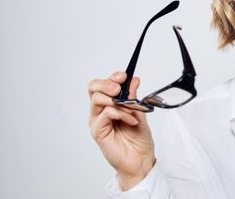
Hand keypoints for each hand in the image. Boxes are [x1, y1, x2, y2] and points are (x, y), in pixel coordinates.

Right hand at [88, 72, 155, 189]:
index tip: (124, 76)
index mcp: (109, 104)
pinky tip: (131, 120)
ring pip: (97, 99)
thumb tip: (134, 80)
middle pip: (93, 88)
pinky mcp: (98, 131)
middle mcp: (100, 111)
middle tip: (119, 89)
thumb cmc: (138, 139)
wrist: (141, 159)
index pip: (103, 84)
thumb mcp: (139, 112)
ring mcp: (97, 121)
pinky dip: (121, 113)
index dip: (112, 77)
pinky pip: (106, 113)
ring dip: (118, 101)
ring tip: (131, 111)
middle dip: (107, 83)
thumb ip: (134, 97)